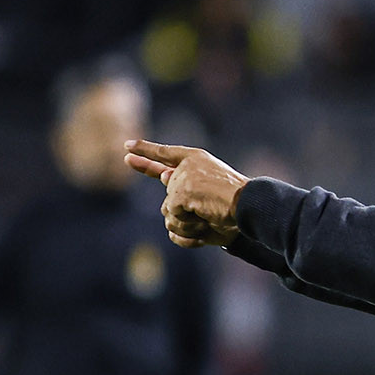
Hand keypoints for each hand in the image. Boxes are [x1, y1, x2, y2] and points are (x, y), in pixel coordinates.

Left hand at [123, 140, 248, 247]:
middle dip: (181, 212)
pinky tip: (204, 219)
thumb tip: (163, 177)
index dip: (144, 151)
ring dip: (185, 221)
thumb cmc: (233, 204)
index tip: (126, 148)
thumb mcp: (206, 190)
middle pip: (168, 196)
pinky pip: (172, 218)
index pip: (163, 155)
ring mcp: (182, 178)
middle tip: (206, 211)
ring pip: (167, 211)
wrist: (248, 206)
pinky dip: (187, 226)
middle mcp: (187, 165)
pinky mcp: (181, 192)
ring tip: (208, 215)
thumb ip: (183, 183)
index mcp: (195, 159)